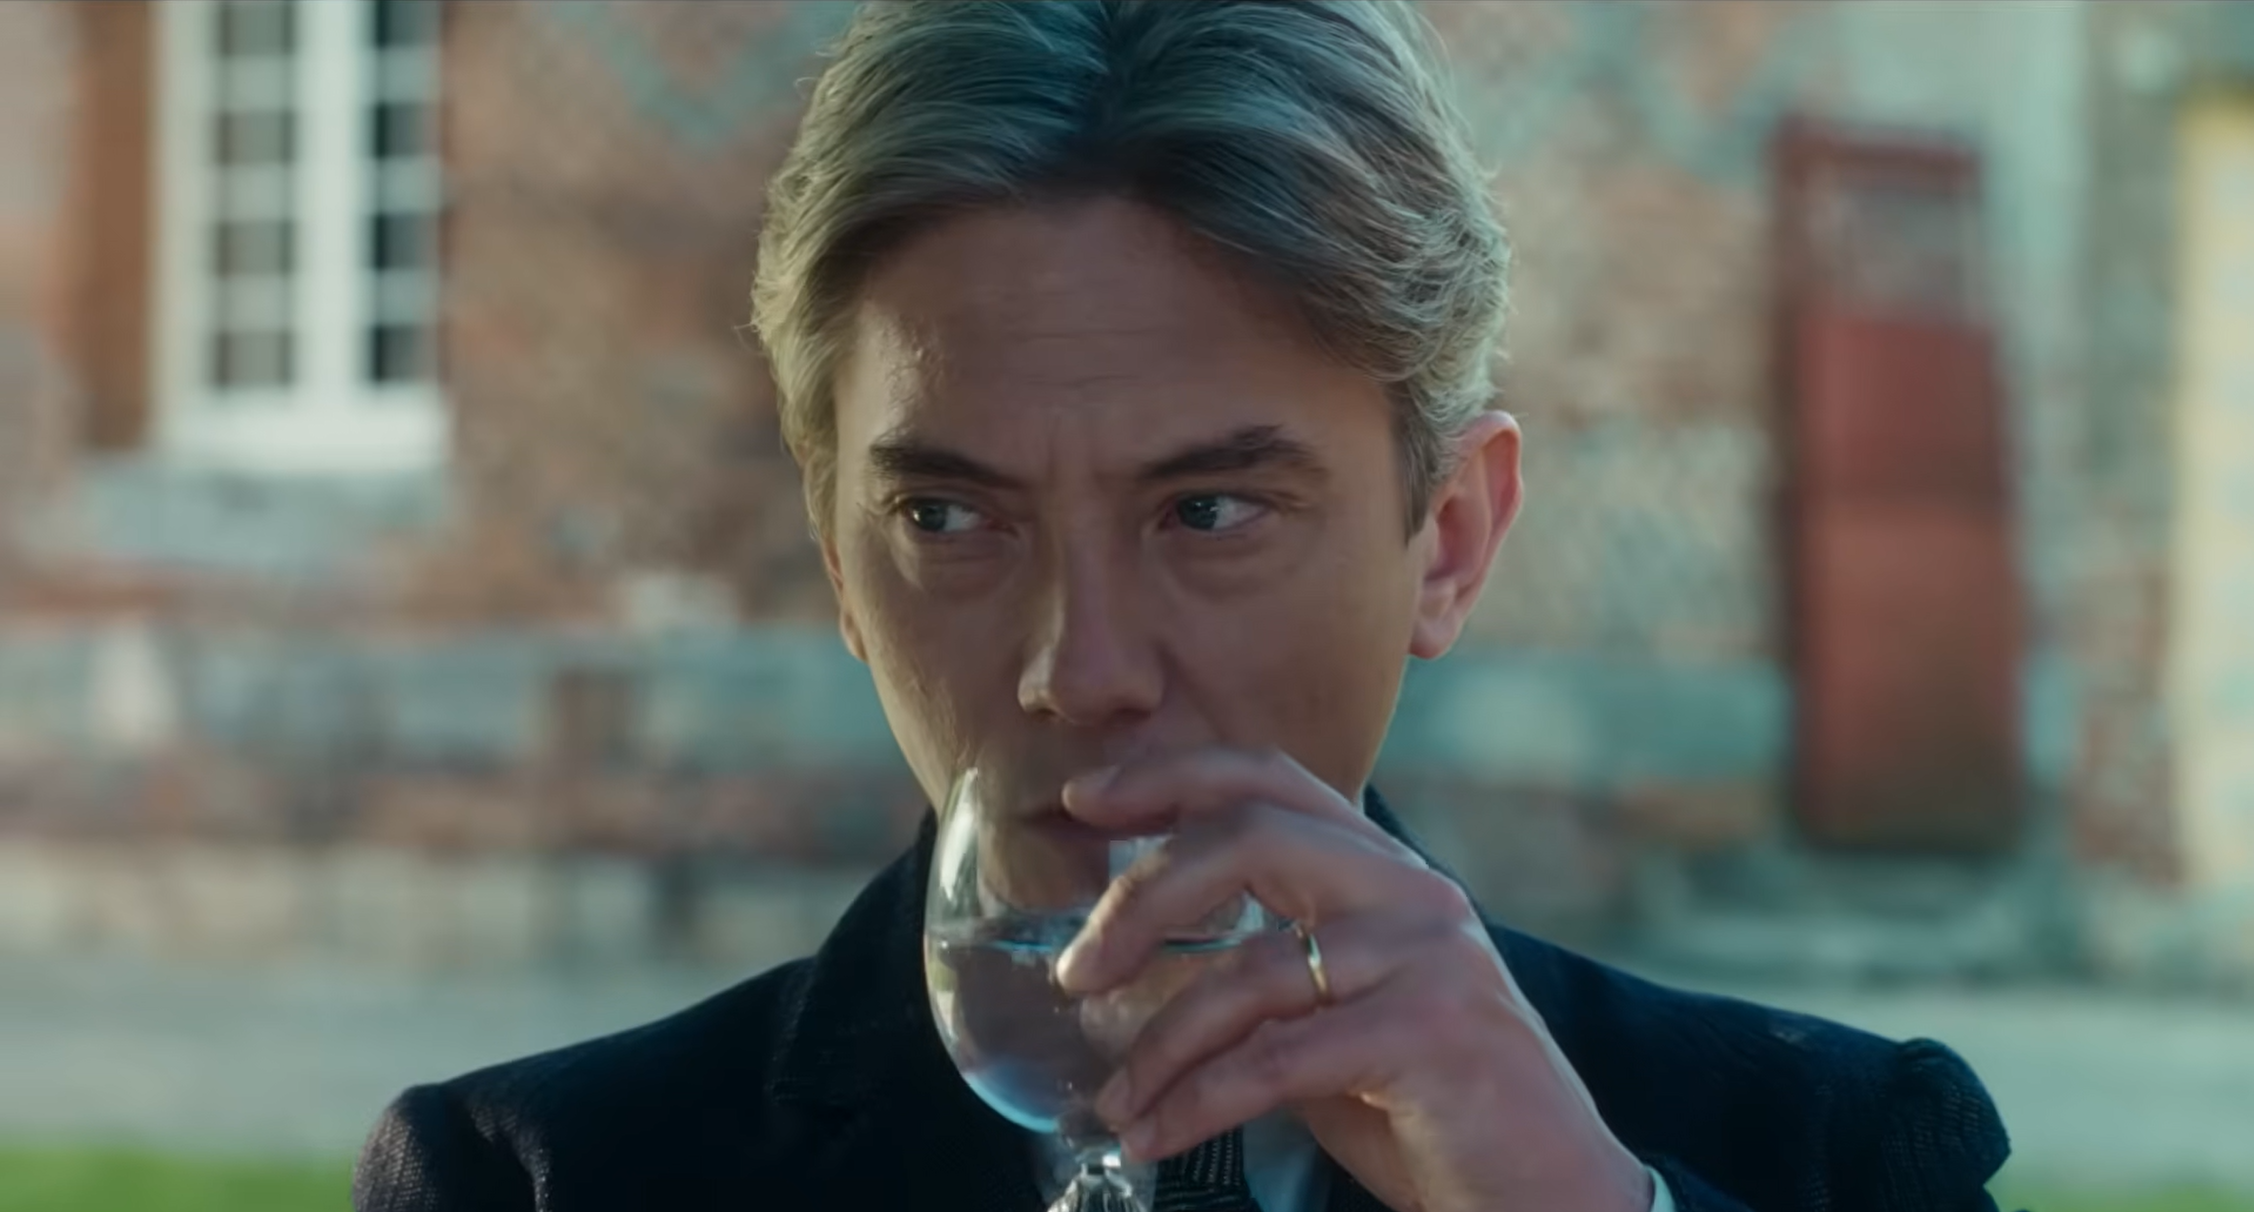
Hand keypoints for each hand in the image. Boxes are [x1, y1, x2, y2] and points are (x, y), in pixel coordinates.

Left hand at [1053, 748, 1651, 1211]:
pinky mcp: (1430, 1032)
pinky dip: (1195, 1102)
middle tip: (1075, 970)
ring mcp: (1429, 956)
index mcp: (1388, 874)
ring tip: (1116, 1102)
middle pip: (1247, 836)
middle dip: (1139, 897)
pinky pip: (1274, 1059)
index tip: (1084, 798)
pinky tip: (1153, 1135)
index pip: (1271, 777)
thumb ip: (1269, 968)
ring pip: (1249, 969)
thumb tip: (1135, 956)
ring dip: (1158, 1046)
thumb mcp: (1340, 1014)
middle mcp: (1414, 894)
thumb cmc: (1430, 1111)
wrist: (1550, 1196)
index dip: (1170, 773)